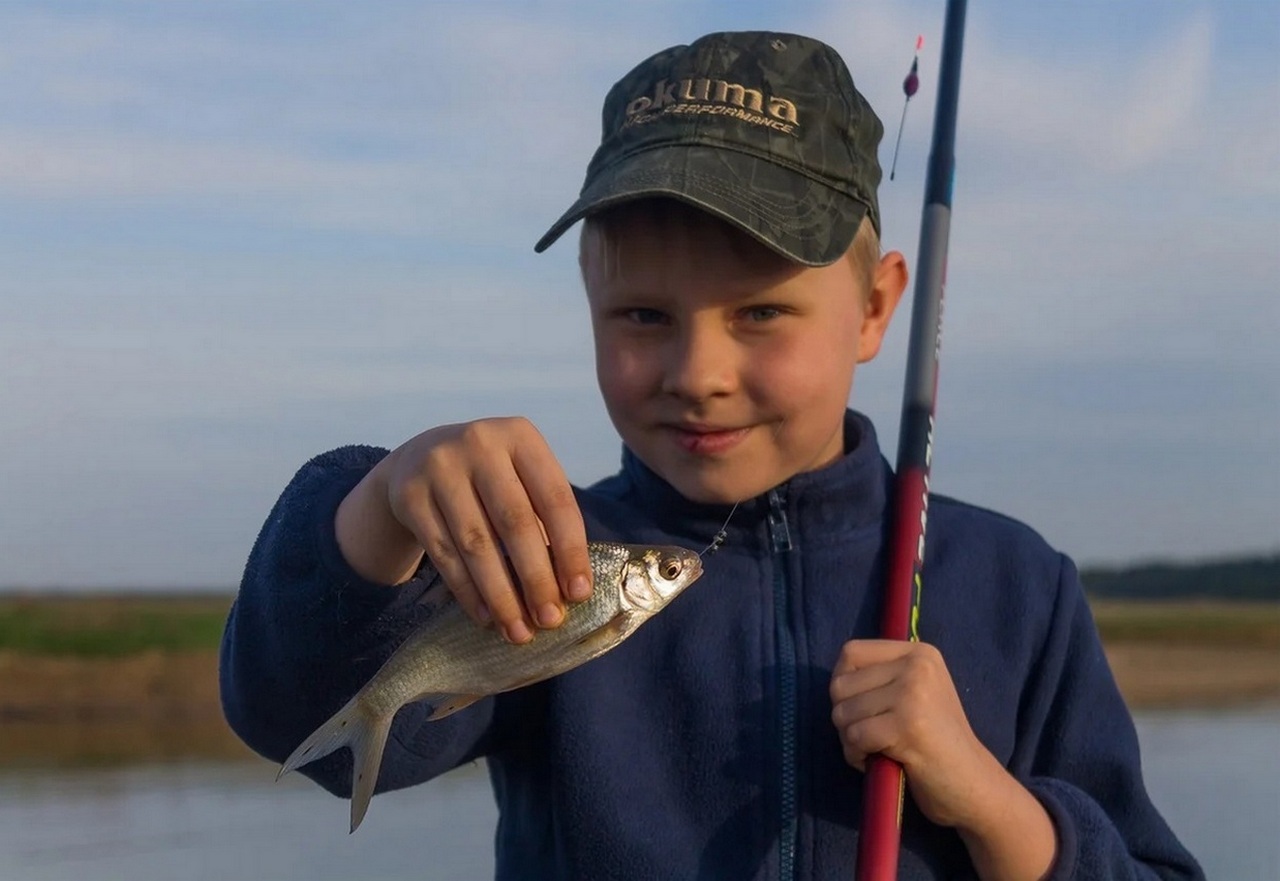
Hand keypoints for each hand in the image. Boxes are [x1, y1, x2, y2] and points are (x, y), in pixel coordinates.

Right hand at [339, 417, 592, 643]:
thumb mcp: (520, 478)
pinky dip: (468, 591)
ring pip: (477, 544)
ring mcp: (439, 468)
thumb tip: (568, 589)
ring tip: (518, 630)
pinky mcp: (409, 495)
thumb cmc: (491, 478)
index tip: (579, 594)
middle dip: (536, 578)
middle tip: (550, 620)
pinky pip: (444, 554)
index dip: (570, 550)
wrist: (419, 458)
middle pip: (515, 523)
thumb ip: (545, 520)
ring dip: (501, 595)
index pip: (555, 499)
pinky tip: (486, 616)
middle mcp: (479, 443)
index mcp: (521, 436)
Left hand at [830, 640, 1058, 878]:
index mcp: (918, 653)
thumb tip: (836, 677)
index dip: (842, 682)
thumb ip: (882, 679)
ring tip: (876, 749)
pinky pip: (855, 736)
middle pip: (840, 684)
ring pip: (843, 712)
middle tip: (868, 736)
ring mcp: (913, 693)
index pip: (851, 652)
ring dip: (850, 739)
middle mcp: (917, 665)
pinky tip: (878, 761)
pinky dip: (856, 755)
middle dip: (844, 716)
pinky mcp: (908, 725)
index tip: (857, 707)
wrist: (974, 784)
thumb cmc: (936, 743)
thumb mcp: (915, 694)